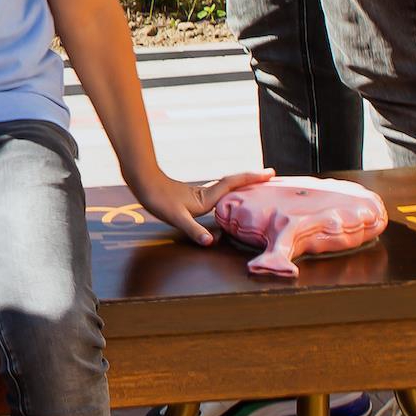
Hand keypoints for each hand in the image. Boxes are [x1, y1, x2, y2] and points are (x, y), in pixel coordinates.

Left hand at [131, 166, 270, 245]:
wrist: (142, 183)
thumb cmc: (158, 200)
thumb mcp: (176, 218)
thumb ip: (194, 230)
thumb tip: (209, 242)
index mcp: (208, 197)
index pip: (234, 184)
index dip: (252, 178)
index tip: (271, 173)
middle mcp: (207, 193)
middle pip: (235, 183)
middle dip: (253, 180)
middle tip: (273, 178)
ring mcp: (200, 194)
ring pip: (227, 187)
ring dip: (242, 186)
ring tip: (258, 188)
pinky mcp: (192, 196)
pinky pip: (218, 193)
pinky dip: (229, 192)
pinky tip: (227, 199)